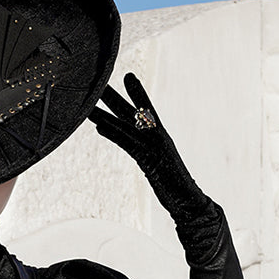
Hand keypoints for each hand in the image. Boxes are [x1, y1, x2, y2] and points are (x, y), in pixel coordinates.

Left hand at [89, 73, 213, 221]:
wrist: (189, 202)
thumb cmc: (177, 189)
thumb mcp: (162, 169)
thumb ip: (153, 158)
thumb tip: (145, 155)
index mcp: (161, 136)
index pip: (147, 110)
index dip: (137, 94)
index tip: (128, 76)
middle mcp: (158, 136)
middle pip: (132, 112)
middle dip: (114, 96)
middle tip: (98, 80)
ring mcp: (154, 147)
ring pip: (125, 125)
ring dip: (105, 113)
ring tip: (89, 103)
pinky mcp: (149, 160)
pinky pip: (127, 144)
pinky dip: (113, 134)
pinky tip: (99, 127)